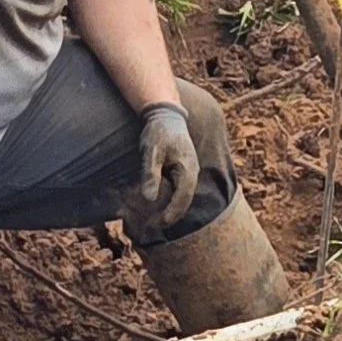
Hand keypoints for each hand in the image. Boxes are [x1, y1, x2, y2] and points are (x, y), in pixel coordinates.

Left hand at [135, 101, 200, 224]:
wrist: (165, 114)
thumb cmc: (158, 132)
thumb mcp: (151, 152)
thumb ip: (151, 175)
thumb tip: (149, 198)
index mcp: (187, 170)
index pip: (182, 199)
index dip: (171, 214)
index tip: (160, 224)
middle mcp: (192, 172)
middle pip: (185, 200)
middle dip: (173, 214)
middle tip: (157, 226)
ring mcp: (188, 170)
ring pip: (183, 194)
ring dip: (172, 207)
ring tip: (158, 219)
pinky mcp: (182, 167)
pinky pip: (179, 188)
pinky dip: (172, 197)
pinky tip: (160, 202)